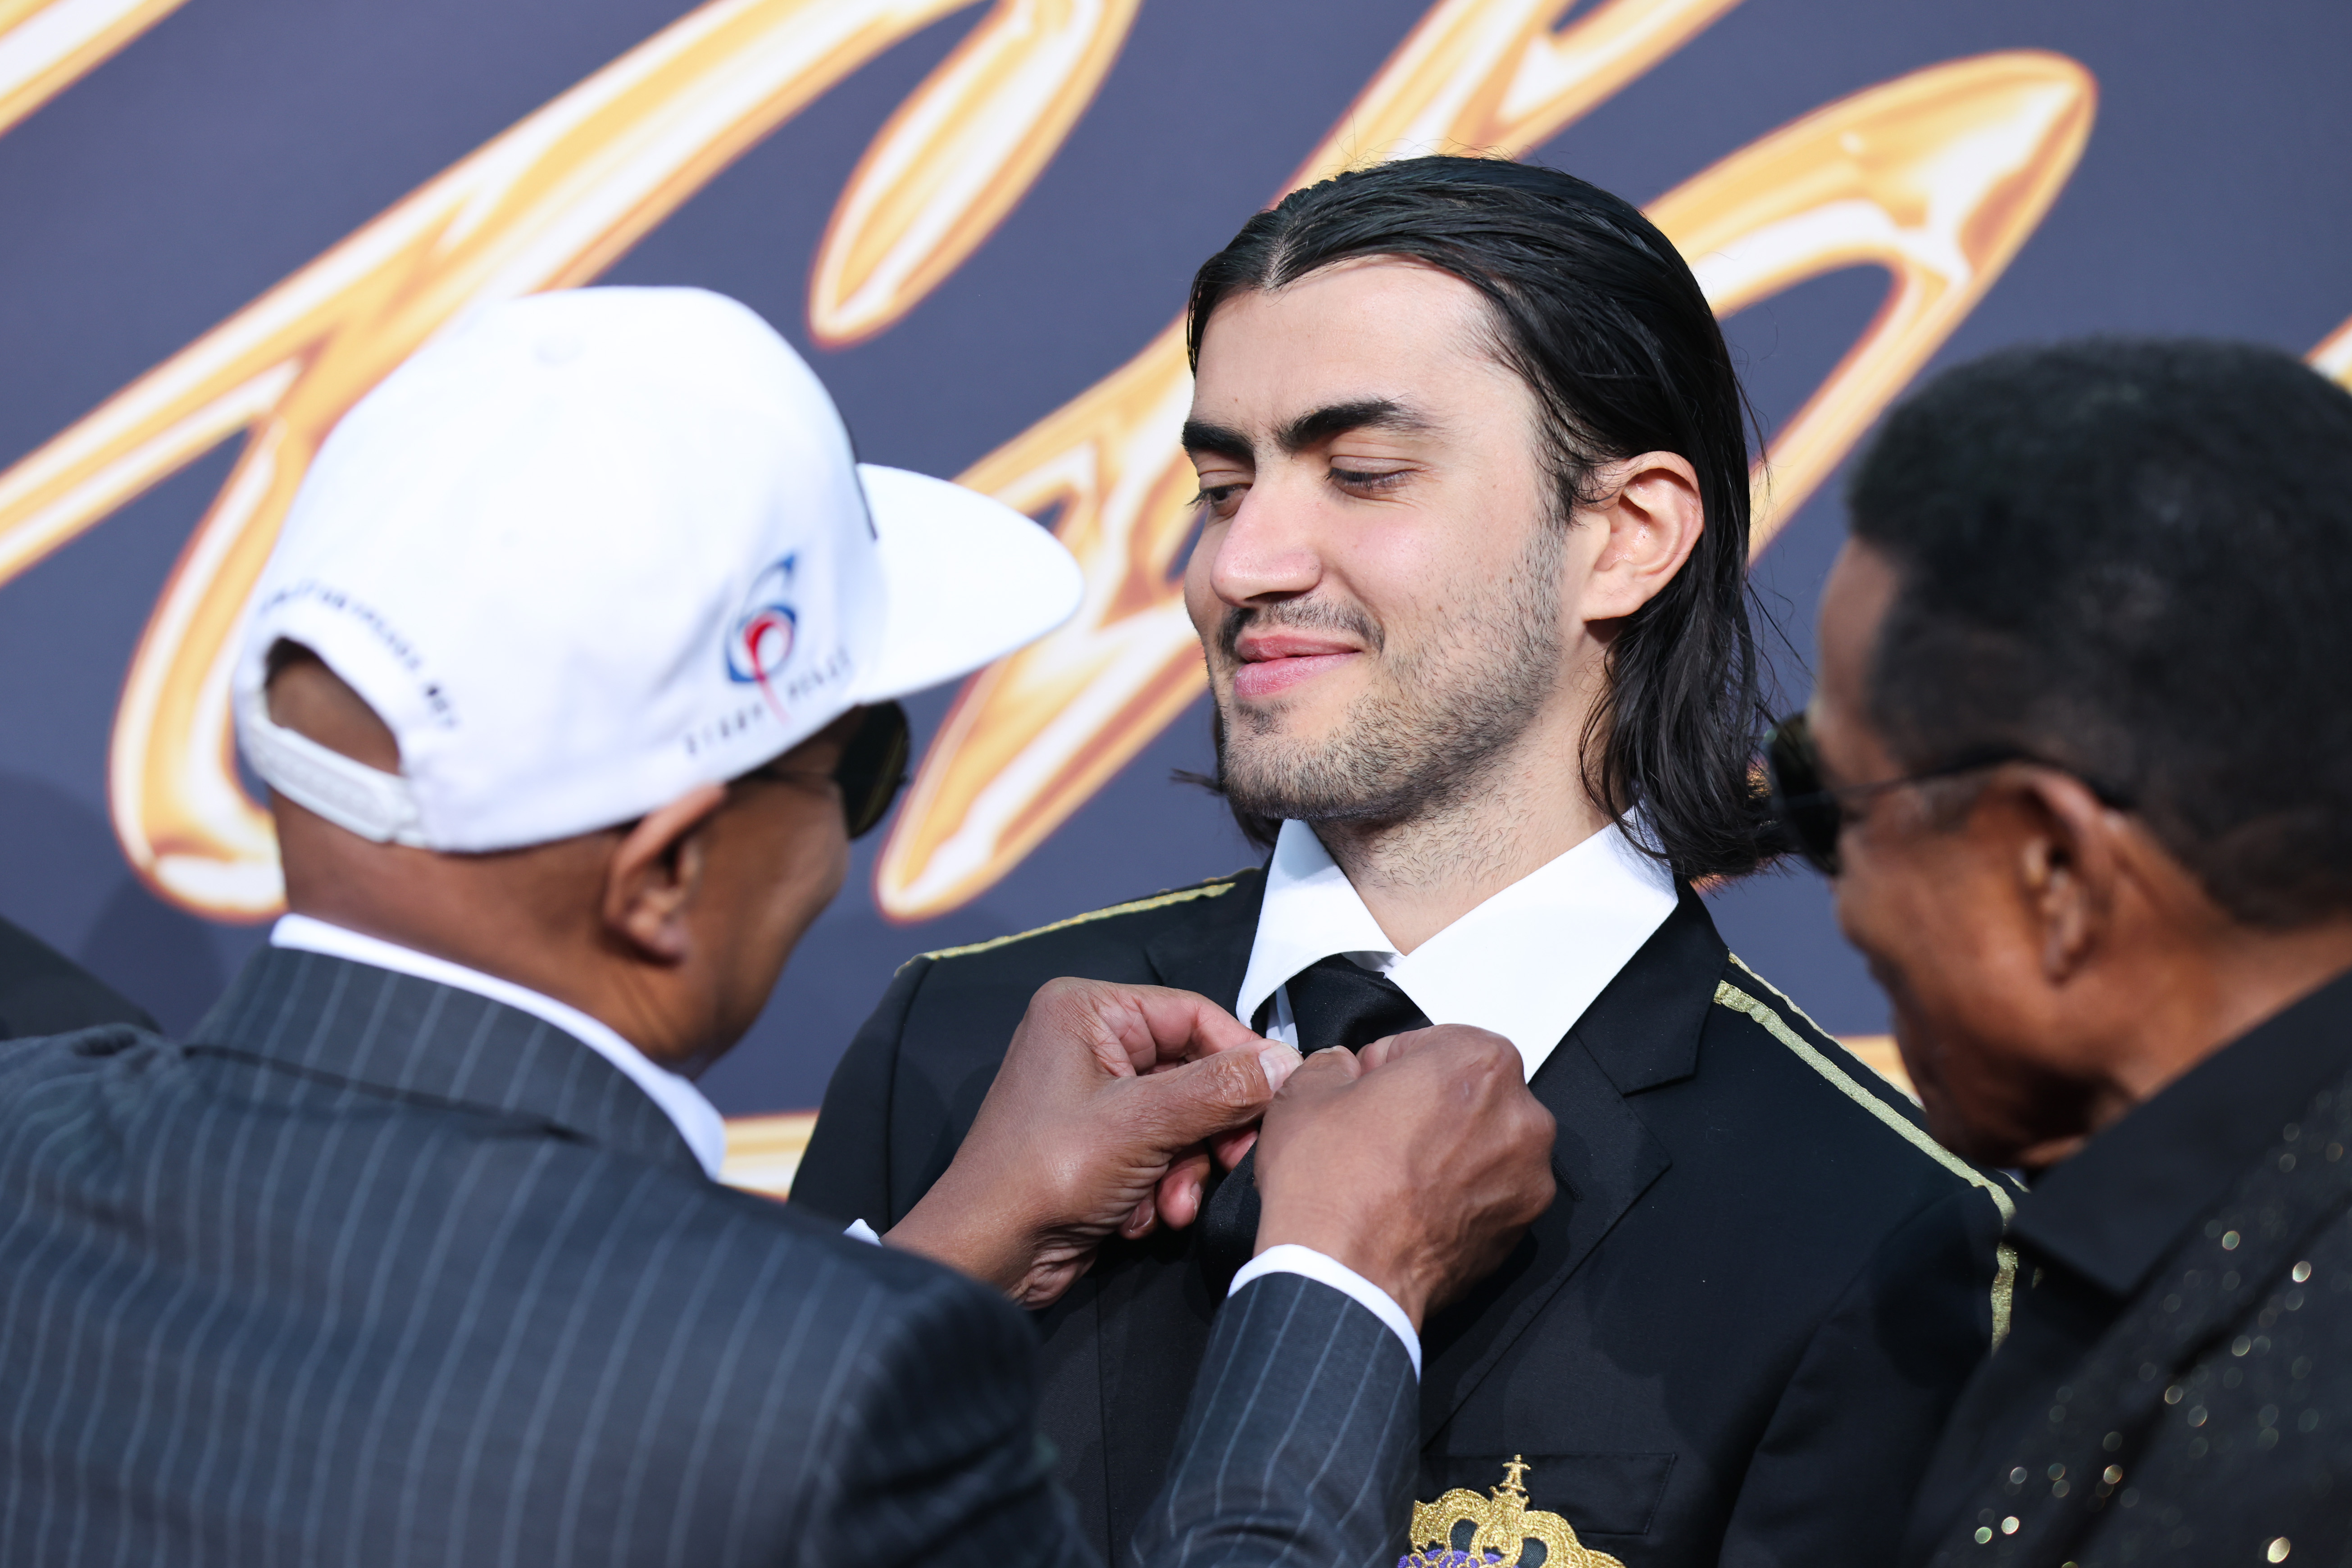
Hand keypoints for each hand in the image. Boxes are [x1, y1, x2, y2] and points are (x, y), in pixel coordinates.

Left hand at [884, 978, 1301, 1306]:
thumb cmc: (1044, 1175)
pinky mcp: (1102, 1144)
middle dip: (1209, 1131)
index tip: (1279, 1099)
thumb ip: (1220, 1090)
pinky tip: (1140, 1216)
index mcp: (1088, 1011)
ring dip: (1186, 1170)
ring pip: (1185, 1119)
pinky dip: (1161, 1187)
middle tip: (1231, 1163)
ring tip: (1169, 1206)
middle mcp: (1091, 1043)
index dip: (1242, 1059)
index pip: (1195, 1015)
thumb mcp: (1142, 1124)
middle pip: (1195, 1071)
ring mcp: (1096, 1096)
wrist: (988, 1255)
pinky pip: (1161, 1152)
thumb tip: (1287, 1063)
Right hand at [1252, 1025, 1554, 1329]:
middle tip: (1378, 1133)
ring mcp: (1526, 1178)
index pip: (1429, 1043)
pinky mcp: (1520, 1229)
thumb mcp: (1305, 1091)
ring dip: (1446, 1150)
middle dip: (1426, 1106)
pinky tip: (1411, 1206)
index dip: (1387, 1067)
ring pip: (1482, 1143)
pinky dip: (1459, 1195)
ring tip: (1392, 1175)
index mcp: (1478, 1063)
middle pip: (1466, 1092)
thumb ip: (1335, 1062)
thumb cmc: (1332, 1191)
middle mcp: (1520, 1117)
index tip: (1368, 1090)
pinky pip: (1488, 1193)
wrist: (1340, 1280)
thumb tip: (1342, 1068)